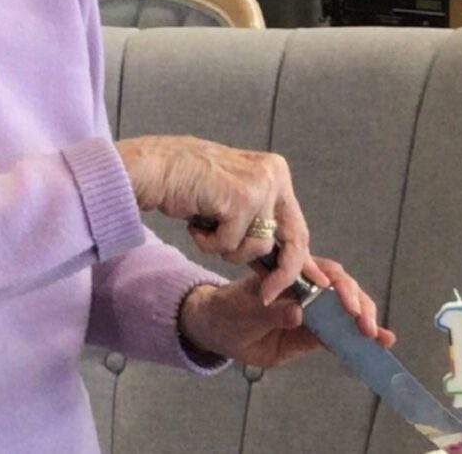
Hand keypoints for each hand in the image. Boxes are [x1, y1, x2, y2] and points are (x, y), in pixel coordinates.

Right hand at [117, 135, 321, 303]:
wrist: (153, 167)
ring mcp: (260, 185)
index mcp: (275, 172)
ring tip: (207, 230)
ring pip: (258, 247)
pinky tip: (196, 224)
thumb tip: (284, 264)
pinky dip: (209, 243)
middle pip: (293, 239)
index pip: (296, 225)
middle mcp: (274, 175)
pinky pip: (231, 244)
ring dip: (228, 250)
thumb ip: (258, 224)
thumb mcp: (233, 199)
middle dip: (281, 274)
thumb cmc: (186, 182)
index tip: (309, 284)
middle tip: (266, 295)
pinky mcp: (241, 198)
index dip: (300, 260)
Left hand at [177, 257, 393, 368]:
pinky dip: (356, 340)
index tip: (347, 304)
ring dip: (366, 322)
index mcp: (293, 274)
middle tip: (364, 325)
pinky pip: (337, 336)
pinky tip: (377, 344)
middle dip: (358, 305)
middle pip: (343, 291)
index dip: (340, 286)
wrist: (217, 331)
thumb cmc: (229, 309)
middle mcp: (308, 290)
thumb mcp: (245, 309)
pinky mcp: (312, 335)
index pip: (324, 272)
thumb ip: (271, 311)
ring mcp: (313, 312)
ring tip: (381, 337)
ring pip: (346, 313)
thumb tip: (297, 313)